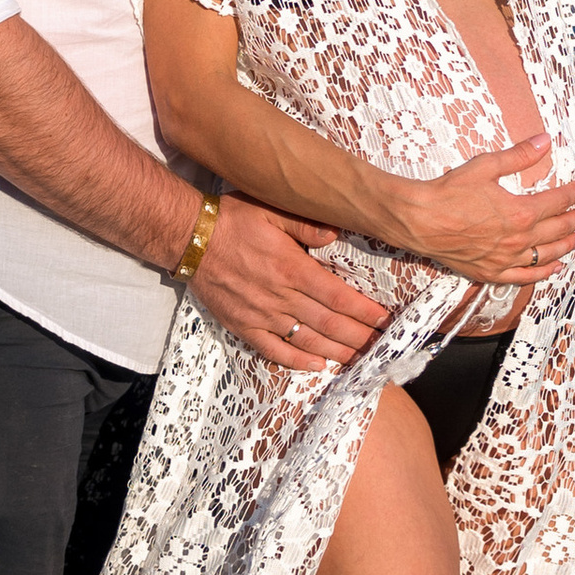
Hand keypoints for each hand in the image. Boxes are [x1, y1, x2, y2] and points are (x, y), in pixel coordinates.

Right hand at [191, 197, 389, 371]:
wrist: (189, 239)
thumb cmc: (232, 219)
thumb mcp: (271, 208)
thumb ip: (305, 223)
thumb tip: (336, 234)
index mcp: (291, 268)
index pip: (337, 296)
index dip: (364, 311)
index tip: (385, 320)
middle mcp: (280, 296)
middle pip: (328, 323)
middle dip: (359, 336)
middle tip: (382, 346)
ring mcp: (261, 315)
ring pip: (307, 340)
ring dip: (337, 351)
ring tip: (360, 358)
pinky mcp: (243, 326)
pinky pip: (274, 350)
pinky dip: (298, 360)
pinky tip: (318, 365)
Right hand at [397, 134, 574, 288]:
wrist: (419, 220)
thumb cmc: (449, 191)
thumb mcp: (486, 166)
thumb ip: (519, 155)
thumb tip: (545, 140)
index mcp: (520, 212)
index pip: (557, 202)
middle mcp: (518, 239)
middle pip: (557, 229)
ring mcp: (505, 259)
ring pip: (546, 255)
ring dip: (567, 246)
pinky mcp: (491, 272)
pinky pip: (525, 276)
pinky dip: (543, 272)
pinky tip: (555, 267)